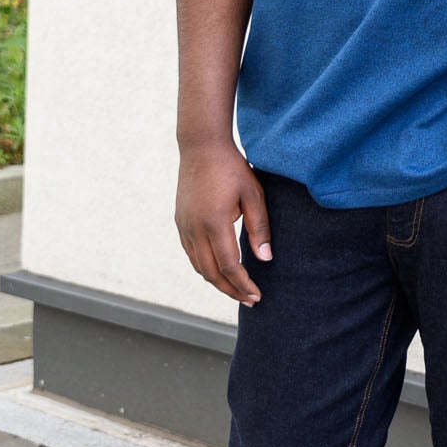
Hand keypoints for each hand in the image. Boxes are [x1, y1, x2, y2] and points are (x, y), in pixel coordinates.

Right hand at [175, 138, 271, 305]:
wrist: (201, 146)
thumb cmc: (232, 168)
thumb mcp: (254, 195)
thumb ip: (259, 228)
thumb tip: (265, 259)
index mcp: (214, 223)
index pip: (229, 266)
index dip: (243, 285)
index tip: (257, 296)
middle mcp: (194, 229)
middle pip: (211, 273)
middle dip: (231, 291)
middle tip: (250, 300)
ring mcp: (184, 226)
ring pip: (198, 266)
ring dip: (217, 282)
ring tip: (236, 290)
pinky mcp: (180, 222)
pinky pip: (191, 254)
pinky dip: (205, 268)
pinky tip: (219, 270)